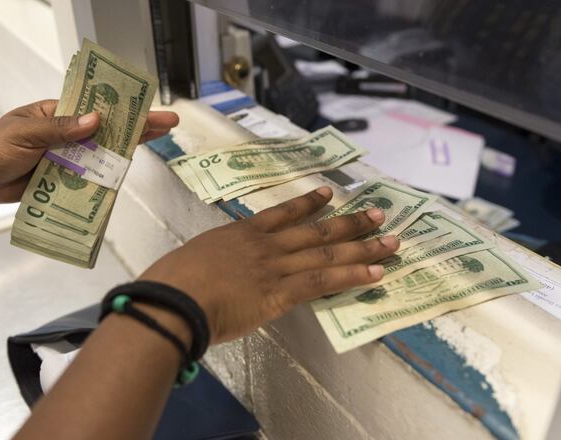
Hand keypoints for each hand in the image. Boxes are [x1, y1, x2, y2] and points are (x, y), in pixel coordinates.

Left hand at [0, 99, 178, 204]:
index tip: (148, 106)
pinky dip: (106, 179)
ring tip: (158, 145)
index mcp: (55, 115)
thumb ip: (60, 129)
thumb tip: (96, 120)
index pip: (95, 109)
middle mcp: (66, 135)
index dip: (123, 108)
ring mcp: (67, 159)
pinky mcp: (64, 181)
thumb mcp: (25, 134)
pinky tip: (127, 175)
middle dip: (137, 128)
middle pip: (107, 131)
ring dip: (126, 152)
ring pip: (102, 156)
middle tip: (169, 125)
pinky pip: (89, 180)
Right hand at [139, 187, 399, 343]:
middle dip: (349, 223)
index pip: (281, 214)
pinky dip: (352, 277)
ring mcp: (275, 266)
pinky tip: (375, 274)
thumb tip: (217, 272)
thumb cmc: (170, 285)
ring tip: (390, 241)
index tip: (327, 194)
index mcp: (239, 235)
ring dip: (362, 247)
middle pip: (315, 231)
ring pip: (327, 254)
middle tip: (378, 215)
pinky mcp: (280, 292)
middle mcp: (264, 245)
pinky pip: (324, 282)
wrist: (172, 301)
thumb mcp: (192, 262)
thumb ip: (213, 263)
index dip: (307, 203)